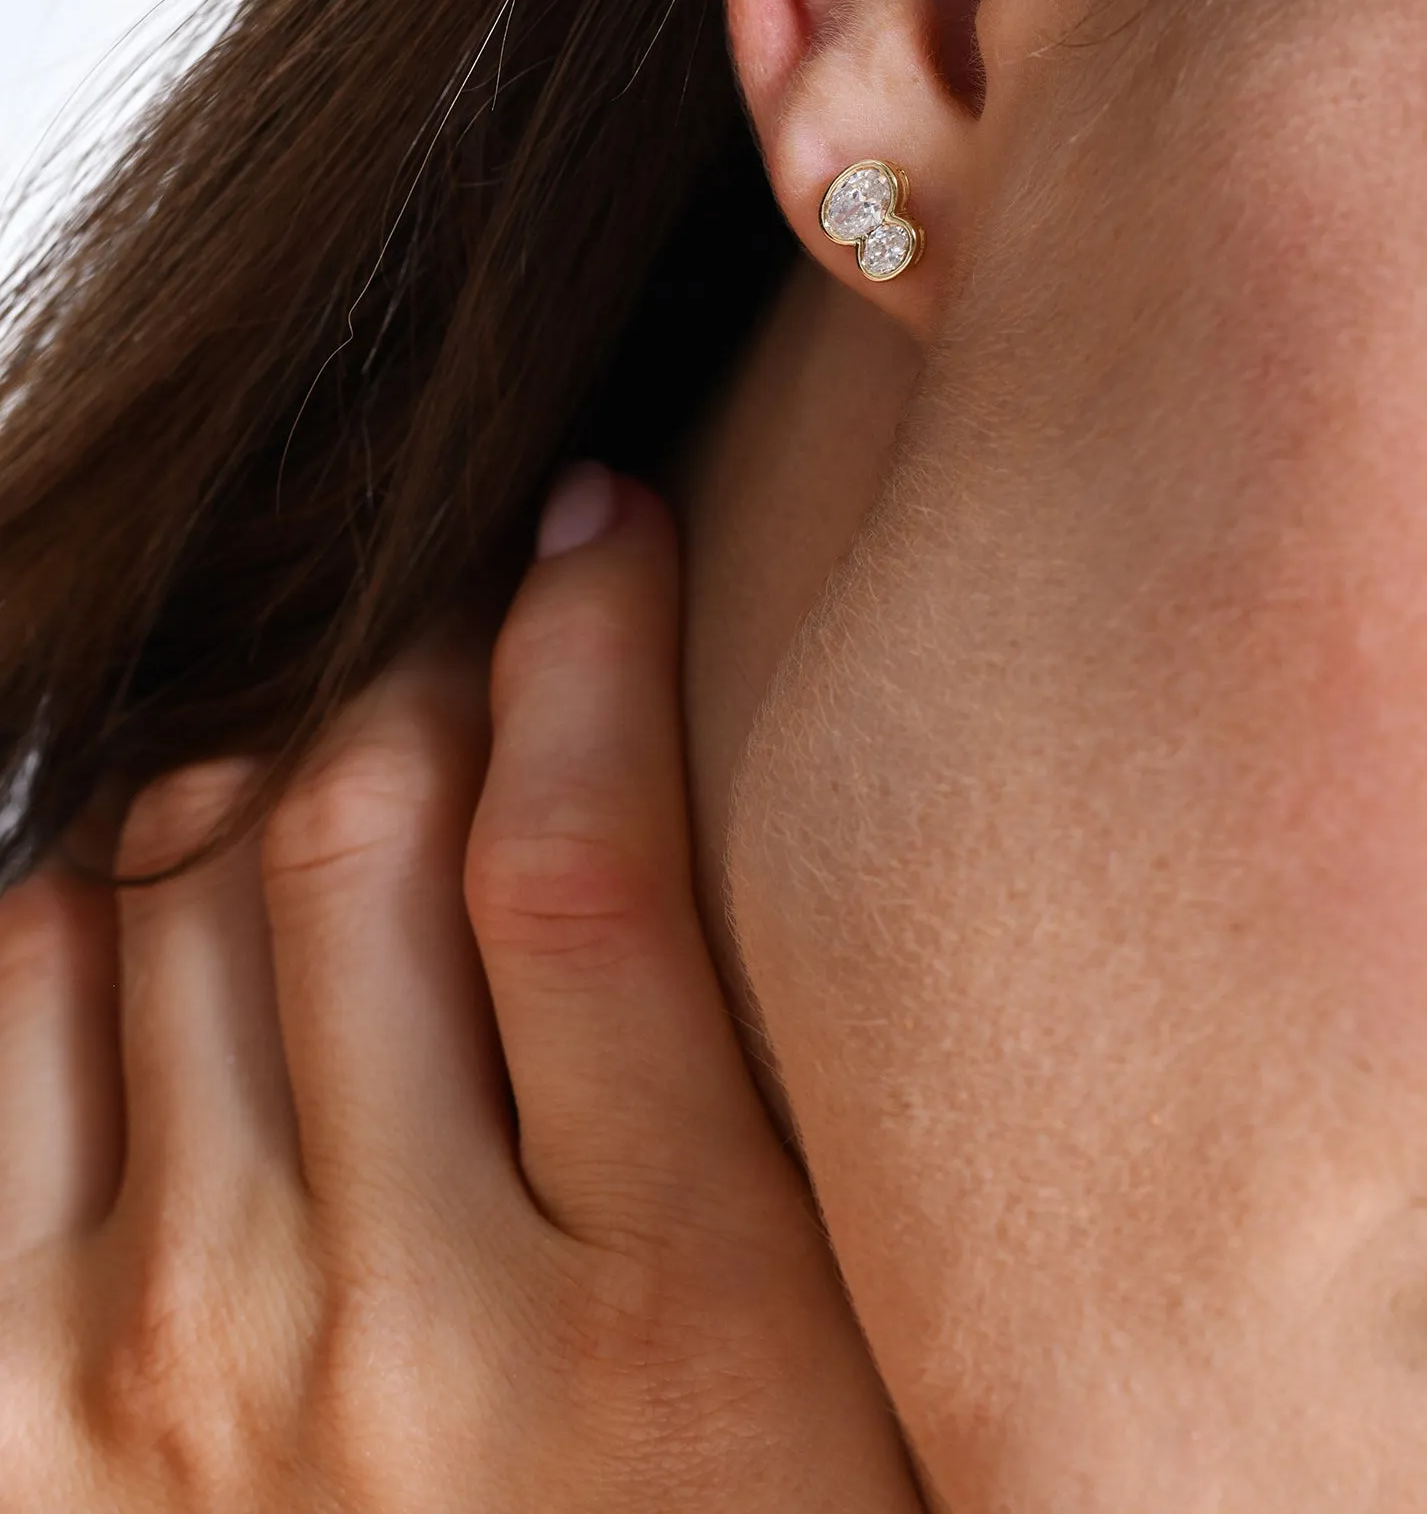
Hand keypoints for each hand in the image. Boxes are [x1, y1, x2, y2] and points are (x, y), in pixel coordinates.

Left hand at [0, 468, 921, 1512]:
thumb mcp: (838, 1322)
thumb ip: (772, 1077)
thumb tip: (675, 783)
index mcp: (668, 1305)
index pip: (580, 855)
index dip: (588, 636)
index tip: (603, 517)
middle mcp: (394, 1332)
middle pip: (360, 841)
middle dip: (427, 650)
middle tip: (480, 592)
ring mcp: (172, 1374)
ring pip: (170, 892)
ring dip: (270, 747)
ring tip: (359, 713)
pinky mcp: (20, 1416)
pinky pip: (15, 1017)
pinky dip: (88, 889)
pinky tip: (192, 864)